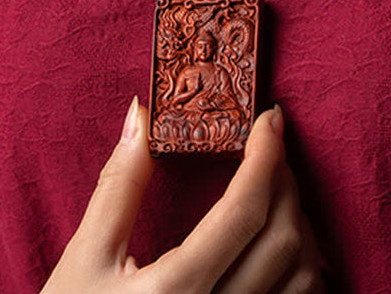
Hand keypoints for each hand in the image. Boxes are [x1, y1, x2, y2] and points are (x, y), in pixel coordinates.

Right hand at [40, 98, 323, 292]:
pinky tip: (279, 245)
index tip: (271, 119)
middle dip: (285, 180)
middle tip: (270, 148)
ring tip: (276, 190)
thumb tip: (141, 115)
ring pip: (304, 279)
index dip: (265, 156)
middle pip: (284, 240)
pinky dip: (303, 269)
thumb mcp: (87, 254)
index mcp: (176, 290)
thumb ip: (118, 184)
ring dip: (300, 223)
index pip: (244, 211)